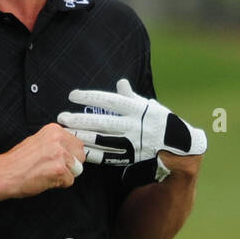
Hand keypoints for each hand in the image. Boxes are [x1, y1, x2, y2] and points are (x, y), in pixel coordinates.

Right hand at [0, 124, 85, 198]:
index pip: (76, 142)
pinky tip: (46, 179)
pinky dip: (59, 184)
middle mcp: (58, 140)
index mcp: (53, 130)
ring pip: (76, 169)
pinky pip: (69, 181)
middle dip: (71, 164)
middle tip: (55, 168)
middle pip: (80, 155)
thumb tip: (67, 149)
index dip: (70, 154)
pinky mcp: (59, 170)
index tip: (64, 159)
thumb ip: (53, 143)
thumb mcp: (36, 142)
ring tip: (47, 173)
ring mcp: (59, 154)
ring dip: (64, 174)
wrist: (4, 174)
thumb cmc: (16, 162)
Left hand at [56, 78, 206, 166]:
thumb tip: (120, 82)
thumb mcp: (148, 105)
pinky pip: (109, 155)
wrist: (177, 144)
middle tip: (61, 117)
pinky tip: (80, 150)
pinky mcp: (131, 156)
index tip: (72, 95)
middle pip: (102, 122)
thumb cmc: (159, 120)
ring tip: (66, 133)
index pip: (109, 101)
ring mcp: (133, 142)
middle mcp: (134, 125)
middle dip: (81, 120)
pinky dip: (94, 153)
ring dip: (83, 137)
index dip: (90, 97)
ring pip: (103, 140)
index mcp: (137, 109)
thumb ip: (131, 96)